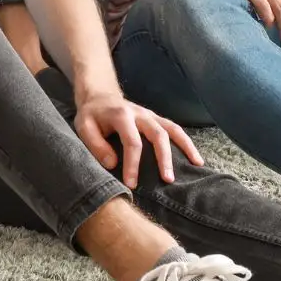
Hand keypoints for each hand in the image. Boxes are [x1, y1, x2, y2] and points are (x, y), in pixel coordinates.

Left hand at [75, 92, 203, 187]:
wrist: (99, 96)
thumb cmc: (92, 115)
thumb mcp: (84, 127)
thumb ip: (96, 145)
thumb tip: (112, 164)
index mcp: (121, 115)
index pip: (132, 141)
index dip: (133, 164)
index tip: (132, 184)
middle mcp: (140, 114)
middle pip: (158, 134)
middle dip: (164, 158)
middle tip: (167, 180)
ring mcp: (151, 115)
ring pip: (172, 129)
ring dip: (185, 147)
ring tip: (196, 165)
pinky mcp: (157, 119)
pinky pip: (175, 129)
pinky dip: (187, 143)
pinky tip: (196, 158)